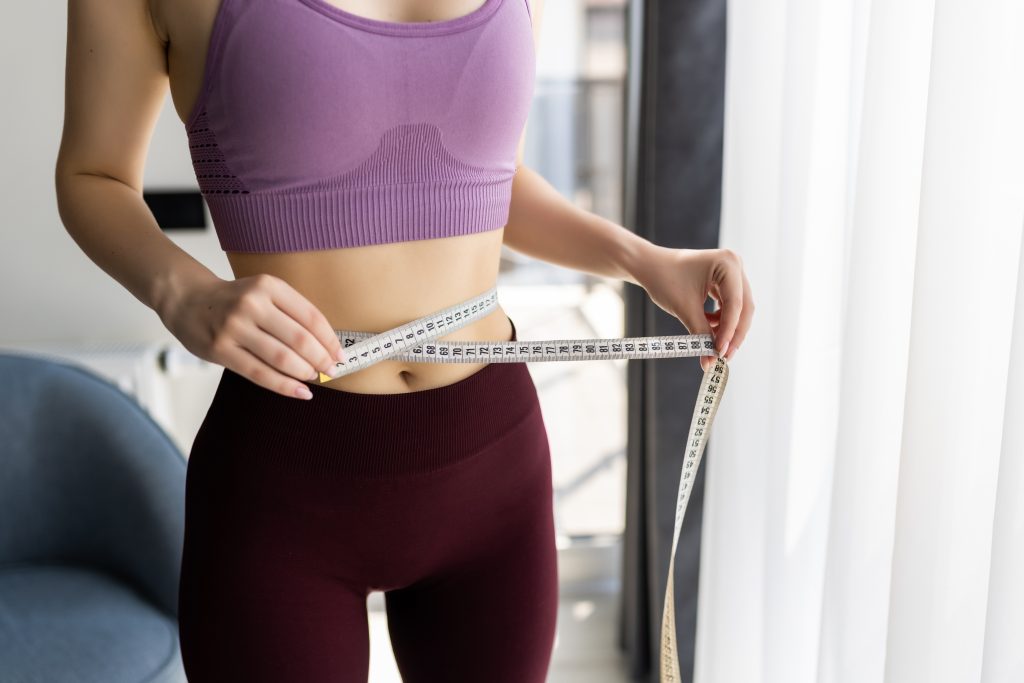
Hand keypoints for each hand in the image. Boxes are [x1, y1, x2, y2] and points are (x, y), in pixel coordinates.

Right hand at [158, 272, 346, 399]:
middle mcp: (251, 304)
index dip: (330, 340)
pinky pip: (259, 373)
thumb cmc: (235, 300)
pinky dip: (284, 386)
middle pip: (299, 339)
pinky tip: (300, 392)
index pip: (311, 317)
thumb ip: (292, 312)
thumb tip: (328, 345)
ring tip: (315, 377)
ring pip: (281, 358)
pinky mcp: (221, 350)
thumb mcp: (264, 292)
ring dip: (305, 372)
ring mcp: (234, 327)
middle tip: (332, 370)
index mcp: (268, 286)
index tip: (341, 355)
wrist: (187, 299)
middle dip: (322, 359)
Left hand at [634, 245, 753, 371]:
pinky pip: (730, 306)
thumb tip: (710, 362)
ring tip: (712, 345)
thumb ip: (701, 335)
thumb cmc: (664, 279)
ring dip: (728, 329)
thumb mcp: (684, 309)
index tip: (719, 353)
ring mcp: (732, 272)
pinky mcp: (725, 281)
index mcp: (727, 263)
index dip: (729, 331)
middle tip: (723, 357)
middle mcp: (734, 264)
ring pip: (739, 309)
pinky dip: (721, 320)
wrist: (649, 266)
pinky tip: (707, 326)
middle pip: (743, 307)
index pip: (735, 304)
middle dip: (733, 334)